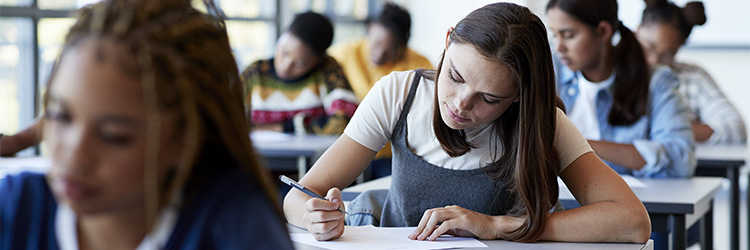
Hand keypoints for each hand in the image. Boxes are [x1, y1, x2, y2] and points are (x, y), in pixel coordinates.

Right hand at [303, 187, 345, 240]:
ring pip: (324, 227)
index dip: (328, 204)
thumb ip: (334, 194)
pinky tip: (336, 226)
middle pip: (321, 216)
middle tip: (339, 213)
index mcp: (309, 205)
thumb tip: (335, 200)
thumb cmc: (331, 208)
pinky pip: (328, 235)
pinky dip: (336, 230)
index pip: (314, 203)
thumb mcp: (334, 198)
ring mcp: (311, 227)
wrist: (331, 219)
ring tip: (337, 220)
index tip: (336, 205)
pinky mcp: (317, 236)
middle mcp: (308, 217)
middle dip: (335, 214)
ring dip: (335, 223)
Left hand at [408, 205, 523, 240]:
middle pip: (430, 213)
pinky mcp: (464, 219)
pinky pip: (447, 224)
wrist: (493, 227)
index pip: (430, 213)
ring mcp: (458, 213)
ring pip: (436, 215)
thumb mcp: (457, 229)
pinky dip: (437, 231)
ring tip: (422, 238)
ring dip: (427, 228)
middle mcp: (452, 209)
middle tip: (414, 237)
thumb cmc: (476, 228)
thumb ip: (444, 229)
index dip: (421, 224)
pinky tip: (433, 238)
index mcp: (450, 210)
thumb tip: (430, 234)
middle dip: (420, 225)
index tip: (415, 234)